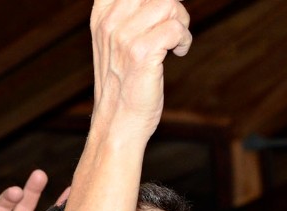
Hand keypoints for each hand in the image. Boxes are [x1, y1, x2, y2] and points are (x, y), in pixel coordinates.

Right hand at [90, 0, 192, 138]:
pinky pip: (175, 29)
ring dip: (181, 22)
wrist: (118, 122)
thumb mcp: (118, 42)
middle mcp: (110, 22)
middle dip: (173, 5)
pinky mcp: (141, 53)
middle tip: (174, 26)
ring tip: (177, 41)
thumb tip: (167, 1)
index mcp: (101, 14)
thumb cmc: (124, 84)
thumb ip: (132, 15)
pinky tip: (178, 53)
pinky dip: (184, 40)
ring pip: (168, 4)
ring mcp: (123, 37)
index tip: (164, 14)